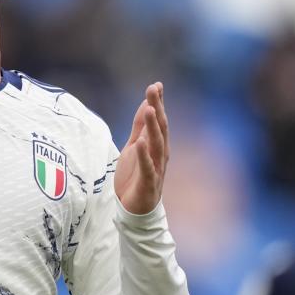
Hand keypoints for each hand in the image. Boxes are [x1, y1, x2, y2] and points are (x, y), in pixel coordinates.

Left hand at [114, 82, 168, 214]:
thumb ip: (140, 127)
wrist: (135, 209)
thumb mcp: (135, 146)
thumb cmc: (135, 175)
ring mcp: (155, 168)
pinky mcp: (148, 183)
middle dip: (157, 108)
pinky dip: (144, 155)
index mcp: (156, 145)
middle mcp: (159, 154)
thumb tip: (147, 104)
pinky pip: (147, 167)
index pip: (158, 120)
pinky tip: (140, 143)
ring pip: (156, 145)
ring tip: (151, 109)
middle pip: (160, 128)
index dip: (157, 102)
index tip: (156, 84)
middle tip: (154, 89)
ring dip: (154, 127)